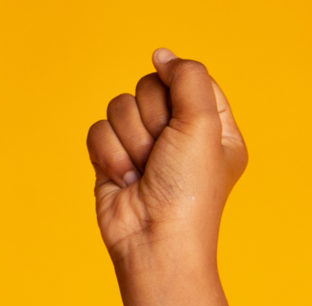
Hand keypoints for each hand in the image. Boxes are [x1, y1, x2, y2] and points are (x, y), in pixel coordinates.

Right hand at [86, 50, 246, 270]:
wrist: (155, 243)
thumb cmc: (189, 192)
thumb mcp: (204, 123)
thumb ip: (188, 77)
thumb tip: (162, 55)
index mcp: (213, 127)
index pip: (189, 78)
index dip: (178, 89)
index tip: (180, 114)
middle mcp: (179, 134)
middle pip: (149, 86)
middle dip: (152, 119)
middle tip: (163, 153)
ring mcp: (145, 148)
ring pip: (120, 106)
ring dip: (131, 140)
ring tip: (146, 171)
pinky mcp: (115, 159)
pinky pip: (99, 129)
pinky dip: (110, 155)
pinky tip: (127, 181)